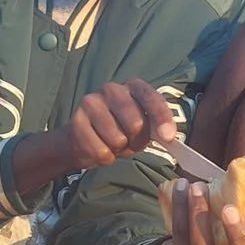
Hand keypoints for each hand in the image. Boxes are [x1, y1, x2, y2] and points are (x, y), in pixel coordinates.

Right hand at [35, 78, 178, 177]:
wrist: (81, 139)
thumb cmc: (118, 130)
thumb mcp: (141, 124)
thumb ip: (155, 126)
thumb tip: (168, 136)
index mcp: (132, 86)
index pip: (151, 98)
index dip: (161, 118)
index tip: (168, 137)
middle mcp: (111, 89)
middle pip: (135, 123)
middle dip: (138, 141)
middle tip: (131, 143)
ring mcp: (91, 103)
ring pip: (118, 139)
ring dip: (119, 150)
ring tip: (113, 144)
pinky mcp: (76, 121)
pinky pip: (101, 151)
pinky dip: (105, 157)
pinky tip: (100, 148)